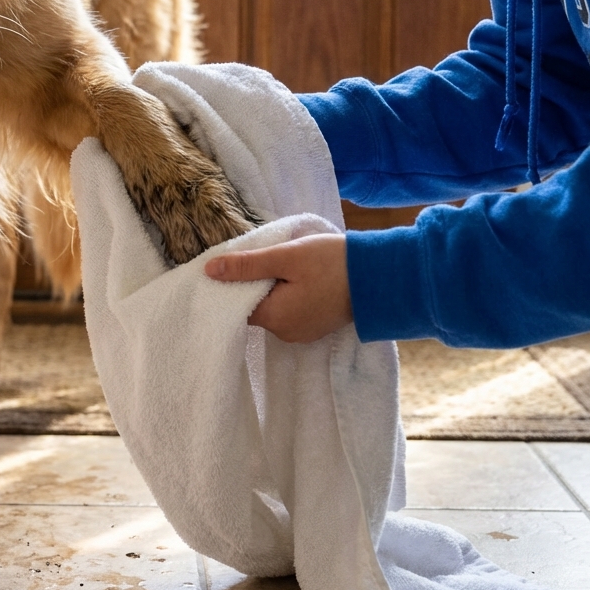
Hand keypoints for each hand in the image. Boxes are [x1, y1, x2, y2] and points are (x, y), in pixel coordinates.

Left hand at [204, 234, 352, 343]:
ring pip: (273, 307)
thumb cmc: (331, 263)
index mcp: (274, 319)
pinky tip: (295, 275)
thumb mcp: (285, 257)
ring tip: (280, 263)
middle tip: (261, 256)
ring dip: (272, 287)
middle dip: (254, 283)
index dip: (232, 284)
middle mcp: (285, 332)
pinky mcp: (316, 324)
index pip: (236, 305)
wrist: (381, 276)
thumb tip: (209, 271)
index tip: (234, 263)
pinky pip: (290, 309)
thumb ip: (247, 265)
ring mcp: (303, 331)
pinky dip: (287, 293)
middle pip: (255, 307)